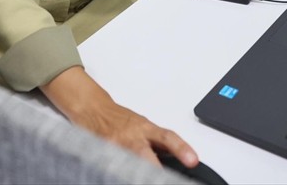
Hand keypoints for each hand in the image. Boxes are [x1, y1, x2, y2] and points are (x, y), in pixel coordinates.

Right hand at [41, 67, 197, 165]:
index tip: (193, 160)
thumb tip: (178, 155)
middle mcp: (133, 138)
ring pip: (131, 165)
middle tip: (168, 181)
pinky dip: (122, 174)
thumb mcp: (143, 126)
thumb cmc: (120, 119)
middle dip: (156, 171)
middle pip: (147, 157)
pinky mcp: (104, 154)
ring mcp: (117, 147)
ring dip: (139, 174)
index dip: (182, 149)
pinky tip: (125, 176)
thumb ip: (158, 142)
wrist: (93, 110)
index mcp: (146, 129)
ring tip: (149, 180)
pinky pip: (116, 169)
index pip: (168, 138)